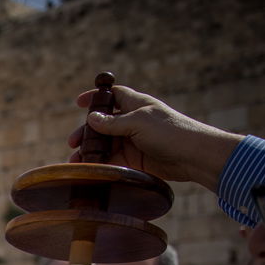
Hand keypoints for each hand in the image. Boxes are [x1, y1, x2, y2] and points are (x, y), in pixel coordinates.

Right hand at [67, 85, 241, 193]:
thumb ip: (112, 122)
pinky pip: (111, 160)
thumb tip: (91, 119)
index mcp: (135, 105)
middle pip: (102, 123)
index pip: (112, 96)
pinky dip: (99, 164)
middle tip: (73, 142)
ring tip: (77, 160)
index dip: (96, 97)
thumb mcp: (138, 122)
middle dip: (86, 132)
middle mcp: (132, 121)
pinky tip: (89, 168)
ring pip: (104, 144)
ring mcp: (132, 141)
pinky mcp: (133, 160)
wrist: (191, 156)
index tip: (78, 102)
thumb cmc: (169, 131)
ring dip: (89, 151)